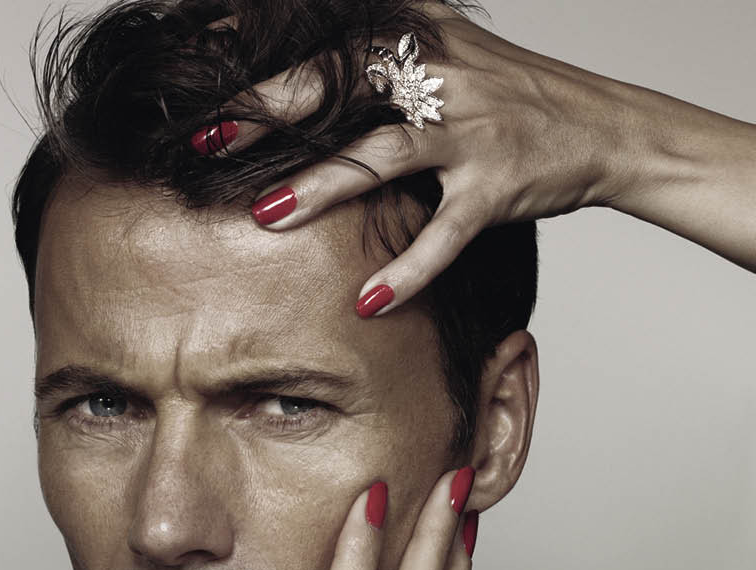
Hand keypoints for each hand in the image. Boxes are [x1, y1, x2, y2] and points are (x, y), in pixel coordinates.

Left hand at [225, 2, 632, 310]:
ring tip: (265, 217)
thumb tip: (303, 62)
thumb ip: (381, 54)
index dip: (261, 50)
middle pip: (342, 85)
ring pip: (385, 155)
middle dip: (268, 112)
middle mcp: (443, 75)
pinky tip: (368, 301)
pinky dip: (408, 270)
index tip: (198, 62)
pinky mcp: (498, 188)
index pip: (329, 34)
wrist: (605, 126)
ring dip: (323, 186)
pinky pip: (446, 234)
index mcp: (421, 35)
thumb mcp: (448, 51)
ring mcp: (472, 131)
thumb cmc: (511, 96)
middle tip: (204, 140)